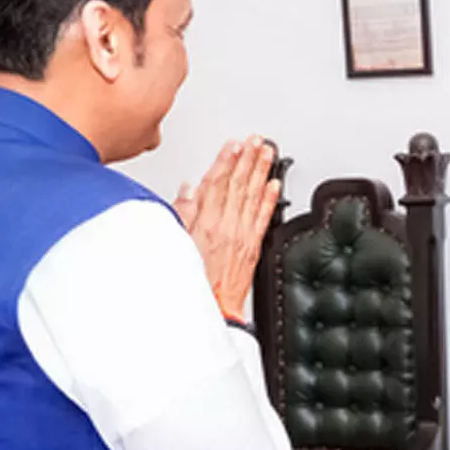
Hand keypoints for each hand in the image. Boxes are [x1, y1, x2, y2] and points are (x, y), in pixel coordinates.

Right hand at [174, 136, 280, 317]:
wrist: (210, 308)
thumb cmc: (191, 279)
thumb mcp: (174, 242)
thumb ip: (181, 213)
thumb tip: (188, 189)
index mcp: (205, 223)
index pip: (217, 183)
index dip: (226, 160)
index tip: (234, 144)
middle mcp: (227, 226)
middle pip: (238, 185)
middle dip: (247, 159)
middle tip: (256, 141)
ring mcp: (242, 236)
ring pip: (253, 196)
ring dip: (261, 172)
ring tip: (268, 153)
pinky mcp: (253, 247)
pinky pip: (264, 218)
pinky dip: (270, 199)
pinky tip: (275, 185)